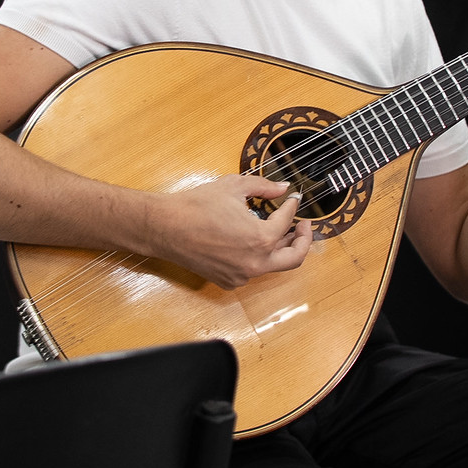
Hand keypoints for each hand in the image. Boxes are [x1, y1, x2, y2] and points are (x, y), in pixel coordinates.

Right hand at [147, 174, 310, 288]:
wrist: (164, 227)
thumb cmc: (195, 206)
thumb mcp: (234, 187)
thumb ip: (264, 188)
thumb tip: (282, 188)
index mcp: (261, 239)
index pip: (287, 222)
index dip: (292, 207)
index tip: (292, 199)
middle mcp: (255, 263)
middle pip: (295, 258)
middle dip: (303, 240)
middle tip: (303, 225)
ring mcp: (241, 275)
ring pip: (273, 265)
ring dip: (280, 247)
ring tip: (279, 230)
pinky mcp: (227, 280)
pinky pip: (253, 269)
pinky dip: (259, 256)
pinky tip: (252, 240)